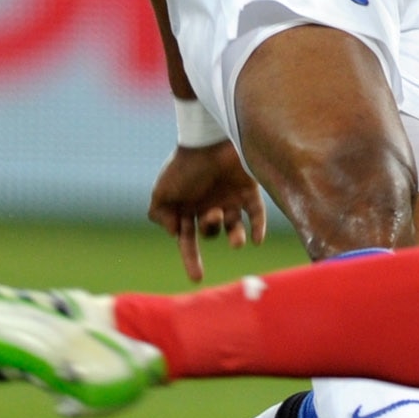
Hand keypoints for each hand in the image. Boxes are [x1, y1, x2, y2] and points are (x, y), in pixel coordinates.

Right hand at [148, 140, 263, 281]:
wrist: (206, 139)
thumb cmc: (183, 166)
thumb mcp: (161, 192)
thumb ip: (160, 215)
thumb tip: (176, 234)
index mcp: (188, 209)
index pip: (189, 240)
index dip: (191, 259)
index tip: (197, 278)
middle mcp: (209, 206)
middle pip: (211, 232)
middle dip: (211, 230)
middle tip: (212, 215)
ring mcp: (229, 198)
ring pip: (234, 227)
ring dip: (236, 238)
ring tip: (237, 241)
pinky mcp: (248, 189)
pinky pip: (256, 213)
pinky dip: (258, 228)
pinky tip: (256, 240)